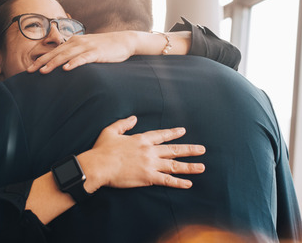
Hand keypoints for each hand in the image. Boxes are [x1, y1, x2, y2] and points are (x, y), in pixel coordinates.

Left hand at [27, 31, 138, 73]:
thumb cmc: (104, 46)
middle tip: (30, 71)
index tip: (30, 68)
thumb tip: (63, 63)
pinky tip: (66, 69)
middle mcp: (77, 42)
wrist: (124, 41)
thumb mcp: (86, 47)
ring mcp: (87, 47)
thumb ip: (75, 52)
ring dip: (54, 63)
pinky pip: (83, 58)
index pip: (54, 51)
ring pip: (66, 56)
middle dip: (42, 62)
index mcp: (73, 41)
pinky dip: (74, 63)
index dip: (41, 59)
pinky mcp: (96, 53)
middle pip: (56, 53)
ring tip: (43, 71)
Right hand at [78, 115, 204, 192]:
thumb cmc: (103, 149)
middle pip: (173, 150)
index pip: (161, 135)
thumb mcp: (110, 131)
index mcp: (141, 139)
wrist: (100, 165)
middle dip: (189, 149)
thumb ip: (124, 123)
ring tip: (202, 167)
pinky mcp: (148, 177)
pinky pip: (167, 180)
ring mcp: (150, 164)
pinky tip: (188, 183)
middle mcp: (149, 151)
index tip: (183, 131)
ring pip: (174, 165)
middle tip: (202, 149)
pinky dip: (178, 182)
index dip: (173, 133)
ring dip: (189, 166)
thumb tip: (134, 118)